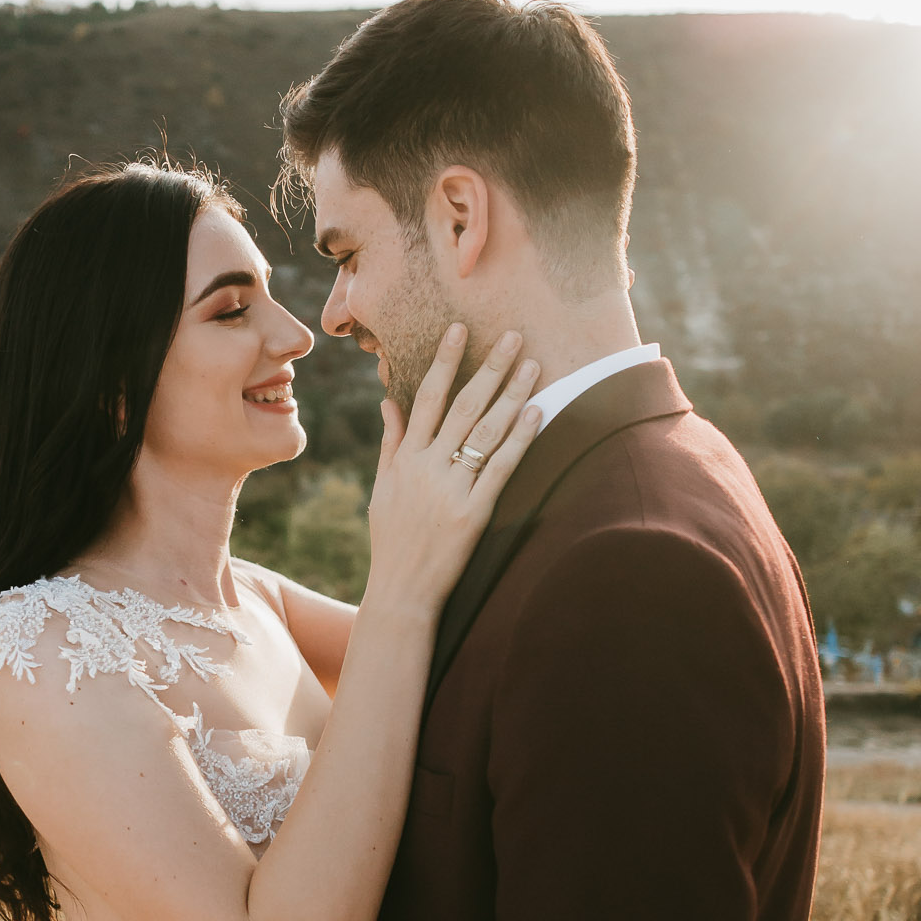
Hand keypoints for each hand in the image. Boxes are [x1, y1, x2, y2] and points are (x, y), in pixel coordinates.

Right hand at [365, 325, 541, 617]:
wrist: (401, 591)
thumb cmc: (392, 540)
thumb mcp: (383, 488)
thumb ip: (390, 442)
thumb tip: (388, 401)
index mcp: (404, 459)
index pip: (426, 397)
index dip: (445, 361)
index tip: (461, 330)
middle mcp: (426, 468)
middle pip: (463, 406)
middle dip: (490, 368)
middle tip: (514, 336)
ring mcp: (450, 490)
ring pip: (485, 432)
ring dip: (512, 395)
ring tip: (533, 365)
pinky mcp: (472, 514)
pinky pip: (500, 469)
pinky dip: (519, 440)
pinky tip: (537, 413)